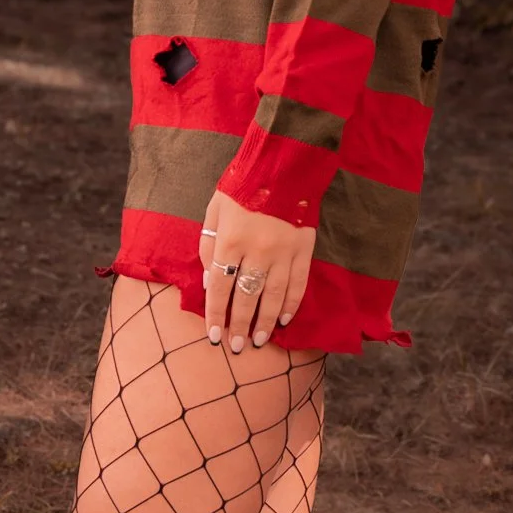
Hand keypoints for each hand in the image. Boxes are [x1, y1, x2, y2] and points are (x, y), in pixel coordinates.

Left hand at [199, 189, 315, 350]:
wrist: (283, 164)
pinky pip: (298, 284)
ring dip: (265, 321)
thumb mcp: (214, 210)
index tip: (213, 336)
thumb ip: (208, 245)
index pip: (220, 286)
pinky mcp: (304, 249)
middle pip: (246, 296)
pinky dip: (290, 304)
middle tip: (237, 347)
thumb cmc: (242, 186)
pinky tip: (283, 320)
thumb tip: (210, 283)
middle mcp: (257, 250)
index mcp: (231, 240)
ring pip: (273, 296)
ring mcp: (283, 252)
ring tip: (258, 341)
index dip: (216, 314)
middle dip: (240, 325)